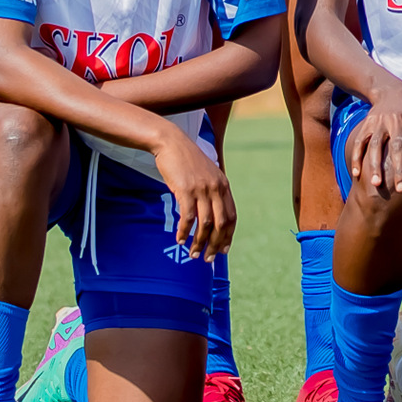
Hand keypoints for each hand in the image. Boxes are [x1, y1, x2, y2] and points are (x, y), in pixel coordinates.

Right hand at [151, 127, 236, 258]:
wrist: (170, 142)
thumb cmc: (185, 160)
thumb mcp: (205, 174)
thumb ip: (211, 191)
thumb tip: (210, 215)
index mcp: (223, 185)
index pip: (231, 216)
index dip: (229, 235)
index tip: (224, 250)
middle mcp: (216, 188)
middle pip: (221, 224)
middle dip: (216, 245)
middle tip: (208, 258)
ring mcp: (202, 189)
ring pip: (205, 224)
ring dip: (199, 242)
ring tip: (193, 253)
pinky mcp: (185, 190)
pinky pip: (187, 217)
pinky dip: (185, 232)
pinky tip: (180, 240)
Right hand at [346, 82, 401, 192]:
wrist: (392, 92)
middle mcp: (397, 119)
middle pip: (397, 146)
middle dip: (399, 169)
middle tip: (401, 189)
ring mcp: (379, 121)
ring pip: (375, 145)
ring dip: (374, 165)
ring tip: (376, 184)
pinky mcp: (366, 123)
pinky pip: (359, 142)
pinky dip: (356, 157)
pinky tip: (356, 174)